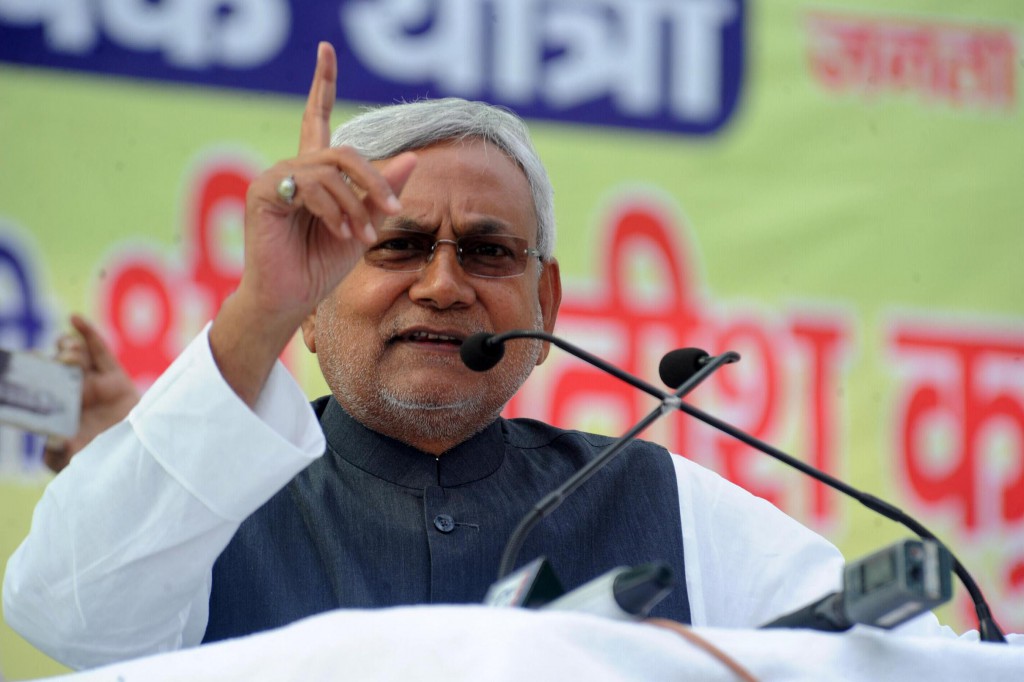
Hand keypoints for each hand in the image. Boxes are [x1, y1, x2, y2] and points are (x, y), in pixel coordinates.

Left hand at [43, 314, 139, 472]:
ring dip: (67, 348)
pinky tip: (75, 319)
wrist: (134, 461)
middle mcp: (74, 393)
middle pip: (57, 365)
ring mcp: (95, 383)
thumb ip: (55, 454)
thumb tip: (52, 439)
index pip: (39, 384)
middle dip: (50, 358)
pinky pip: (101, 351)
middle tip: (48, 360)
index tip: (21, 364)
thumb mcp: (68, 463)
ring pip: (76, 356)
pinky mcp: (116, 378)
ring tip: (66, 353)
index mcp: (58, 410)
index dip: (31, 372)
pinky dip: (88, 333)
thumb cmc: (99, 463)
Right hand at [210, 42, 416, 404]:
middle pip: (344, 151)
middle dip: (374, 179)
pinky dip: (334, 210)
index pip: (316, 118)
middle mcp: (294, 169)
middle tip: (392, 208)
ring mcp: (275, 178)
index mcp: (315, 174)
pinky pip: (311, 186)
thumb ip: (383, 192)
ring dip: (356, 203)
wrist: (291, 299)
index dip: (321, 84)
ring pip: (331, 169)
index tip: (325, 50)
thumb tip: (412, 157)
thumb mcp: (365, 225)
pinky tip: (340, 233)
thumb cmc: (321, 266)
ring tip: (363, 236)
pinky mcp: (263, 192)